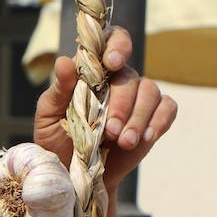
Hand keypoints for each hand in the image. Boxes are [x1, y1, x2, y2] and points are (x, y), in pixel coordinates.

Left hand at [33, 27, 177, 191]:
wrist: (72, 174)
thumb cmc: (57, 141)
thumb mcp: (49, 116)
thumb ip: (58, 90)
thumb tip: (64, 61)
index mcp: (93, 72)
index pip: (112, 42)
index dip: (117, 46)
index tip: (113, 63)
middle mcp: (118, 81)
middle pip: (130, 77)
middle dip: (122, 104)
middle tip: (111, 131)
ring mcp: (138, 99)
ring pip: (150, 92)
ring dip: (138, 118)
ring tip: (124, 142)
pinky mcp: (152, 118)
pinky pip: (167, 109)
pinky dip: (159, 121)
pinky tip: (145, 137)